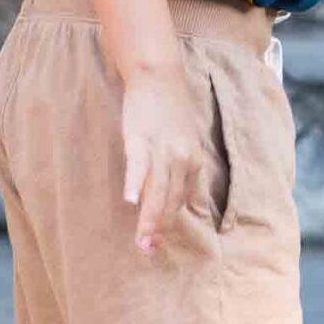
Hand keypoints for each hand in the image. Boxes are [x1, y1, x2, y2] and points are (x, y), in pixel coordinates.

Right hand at [120, 64, 205, 254]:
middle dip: (159, 228)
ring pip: (157, 191)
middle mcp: (183, 159)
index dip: (169, 221)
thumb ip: (176, 168)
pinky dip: (136, 184)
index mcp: (193, 162)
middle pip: (170, 201)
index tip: (158, 240)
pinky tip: (131, 201)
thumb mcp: (181, 141)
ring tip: (142, 240)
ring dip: (149, 218)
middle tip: (148, 250)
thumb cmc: (167, 108)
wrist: (159, 74)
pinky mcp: (141, 138)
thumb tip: (166, 193)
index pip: (181, 200)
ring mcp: (162, 149)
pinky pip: (139, 166)